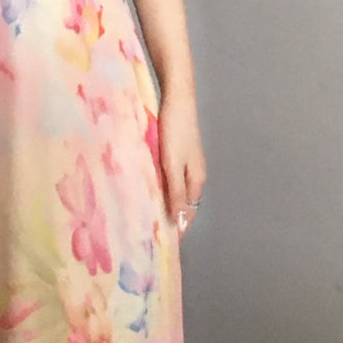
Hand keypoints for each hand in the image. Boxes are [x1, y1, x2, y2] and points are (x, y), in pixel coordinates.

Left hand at [158, 94, 205, 238]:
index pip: (188, 213)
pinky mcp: (179, 153)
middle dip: (170, 217)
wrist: (178, 100)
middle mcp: (195, 174)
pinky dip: (163, 187)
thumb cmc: (175, 132)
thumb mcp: (173, 165)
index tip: (162, 243)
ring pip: (177, 190)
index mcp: (196, 180)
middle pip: (184, 203)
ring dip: (166, 203)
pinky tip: (149, 187)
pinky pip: (172, 178)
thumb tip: (181, 221)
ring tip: (146, 213)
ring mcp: (188, 163)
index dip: (177, 227)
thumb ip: (176, 193)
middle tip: (148, 231)